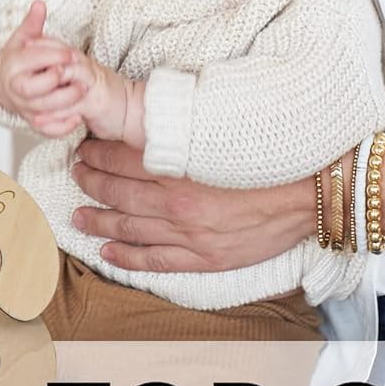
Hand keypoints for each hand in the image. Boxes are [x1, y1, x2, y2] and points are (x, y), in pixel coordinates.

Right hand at [0, 2, 93, 136]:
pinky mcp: (32, 122)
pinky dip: (63, 127)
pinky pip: (47, 130)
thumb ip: (32, 24)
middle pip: (34, 91)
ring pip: (43, 111)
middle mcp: (15, 90)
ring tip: (84, 90)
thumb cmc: (17, 58)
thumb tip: (39, 3)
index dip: (52, 57)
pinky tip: (79, 116)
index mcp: (12, 67)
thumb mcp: (22, 39)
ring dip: (65, 103)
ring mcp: (23, 108)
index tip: (71, 53)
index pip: (30, 62)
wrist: (3, 84)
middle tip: (77, 72)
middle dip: (56, 82)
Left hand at [70, 138, 318, 273]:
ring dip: (99, 221)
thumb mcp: (221, 138)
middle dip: (91, 181)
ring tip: (78, 216)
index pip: (124, 158)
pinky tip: (107, 252)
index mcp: (182, 167)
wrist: (307, 196)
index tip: (86, 148)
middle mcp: (178, 202)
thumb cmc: (268, 162)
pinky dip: (127, 257)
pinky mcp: (202, 258)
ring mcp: (188, 234)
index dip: (100, 153)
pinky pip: (154, 261)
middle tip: (77, 173)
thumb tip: (153, 125)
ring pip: (128, 228)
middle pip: (119, 192)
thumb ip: (184, 135)